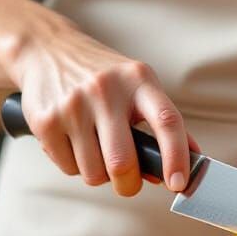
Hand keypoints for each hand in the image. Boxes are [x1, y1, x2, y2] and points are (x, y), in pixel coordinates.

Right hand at [9, 16, 192, 196]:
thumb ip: (163, 121)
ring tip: (97, 150)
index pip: (167, 121)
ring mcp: (73, 105)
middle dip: (128, 185)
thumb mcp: (138, 84)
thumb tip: (190, 162)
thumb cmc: (102, 76)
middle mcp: (106, 90)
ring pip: (94, 173)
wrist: (47, 51)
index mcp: (138, 80)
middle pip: (122, 162)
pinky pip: (68, 169)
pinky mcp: (46, 121)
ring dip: (99, 174)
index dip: (177, 157)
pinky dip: (76, 166)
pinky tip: (75, 143)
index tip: (179, 184)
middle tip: (128, 182)